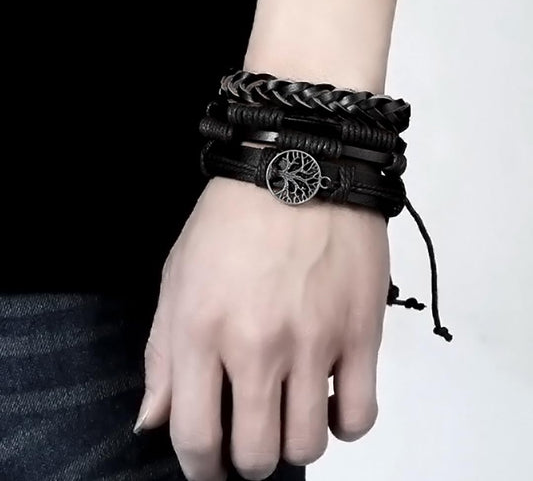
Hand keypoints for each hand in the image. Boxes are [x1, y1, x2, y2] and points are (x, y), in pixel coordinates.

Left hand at [134, 176, 389, 480]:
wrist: (297, 171)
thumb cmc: (231, 221)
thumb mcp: (177, 276)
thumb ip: (161, 355)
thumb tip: (153, 422)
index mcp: (200, 330)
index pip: (195, 439)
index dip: (201, 470)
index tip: (210, 467)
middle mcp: (257, 345)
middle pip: (256, 455)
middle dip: (248, 460)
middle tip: (251, 437)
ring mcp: (314, 342)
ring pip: (308, 446)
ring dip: (294, 443)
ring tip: (290, 414)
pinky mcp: (362, 333)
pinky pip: (360, 417)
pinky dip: (343, 424)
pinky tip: (330, 400)